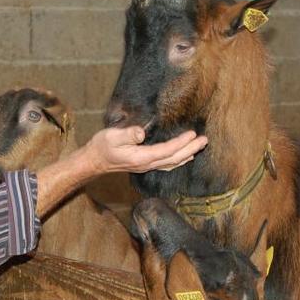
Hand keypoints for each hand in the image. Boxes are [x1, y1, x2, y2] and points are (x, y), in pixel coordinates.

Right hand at [83, 127, 207, 174]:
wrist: (94, 161)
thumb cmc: (102, 147)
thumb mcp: (112, 136)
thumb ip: (127, 134)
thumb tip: (141, 133)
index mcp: (141, 157)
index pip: (166, 150)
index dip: (181, 143)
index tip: (192, 134)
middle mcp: (147, 164)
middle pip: (174, 158)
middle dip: (191, 149)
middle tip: (205, 140)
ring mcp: (147, 167)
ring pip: (173, 163)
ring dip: (188, 154)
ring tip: (200, 146)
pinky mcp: (145, 165)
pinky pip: (167, 164)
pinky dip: (179, 160)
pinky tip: (185, 156)